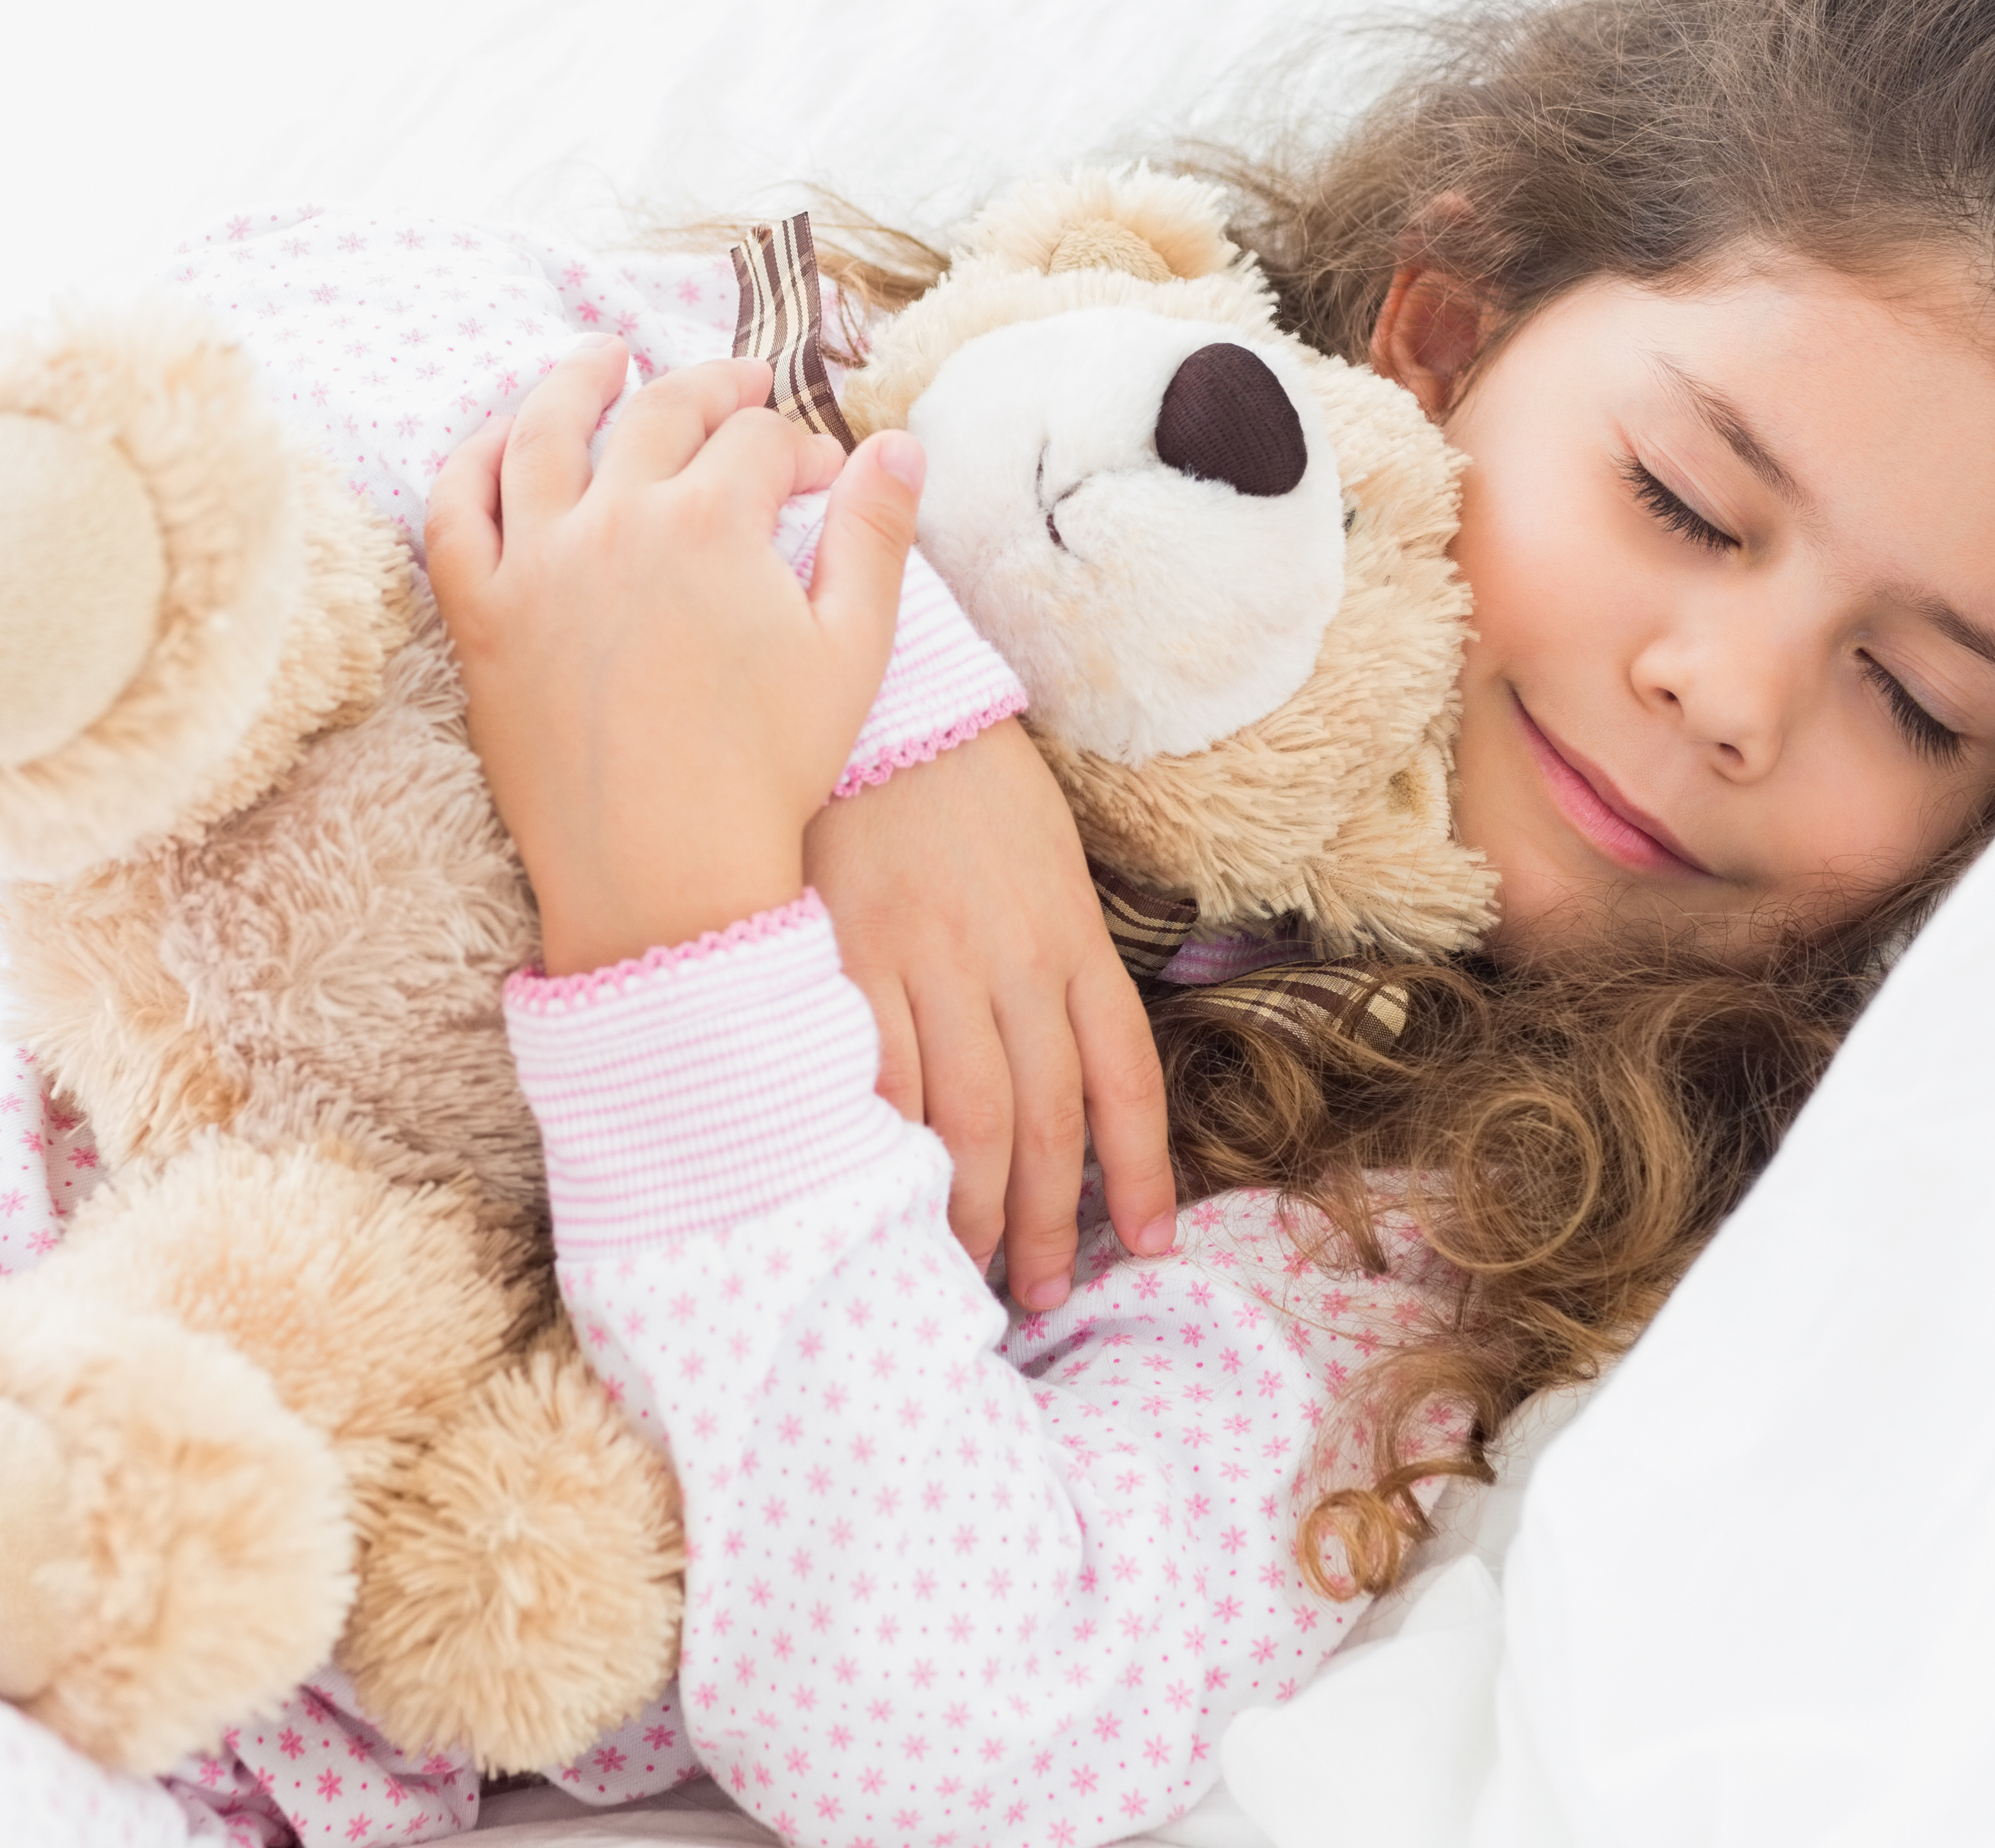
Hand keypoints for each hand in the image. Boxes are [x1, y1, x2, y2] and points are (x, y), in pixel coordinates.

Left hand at [426, 343, 920, 976]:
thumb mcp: (852, 649)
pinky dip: (474, 460)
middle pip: (661, 414)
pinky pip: (455, 510)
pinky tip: (502, 437)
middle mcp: (616, 520)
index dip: (802, 451)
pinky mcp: (480, 615)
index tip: (824, 479)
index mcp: (713, 521)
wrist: (663, 873)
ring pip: (545, 432)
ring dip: (577, 381)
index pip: (760, 444)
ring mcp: (535, 563)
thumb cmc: (766, 770)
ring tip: (602, 358)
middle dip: (712, 390)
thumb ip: (876, 535)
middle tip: (739, 387)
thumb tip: (898, 444)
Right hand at [806, 716, 1176, 1308]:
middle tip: (1039, 1296)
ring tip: (966, 1274)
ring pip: (963, 1117)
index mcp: (1071, 934)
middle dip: (1046, 1223)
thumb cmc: (963, 783)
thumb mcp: (1045, 861)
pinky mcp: (846, 953)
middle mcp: (1010, 957)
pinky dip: (885, 1150)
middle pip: (1043, 1120)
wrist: (879, 697)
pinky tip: (886, 1199)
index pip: (1123, 1075)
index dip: (1142, 1171)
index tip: (1149, 1247)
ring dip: (969, 1211)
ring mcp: (926, 957)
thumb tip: (1064, 1065)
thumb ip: (1056, 958)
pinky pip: (874, 1076)